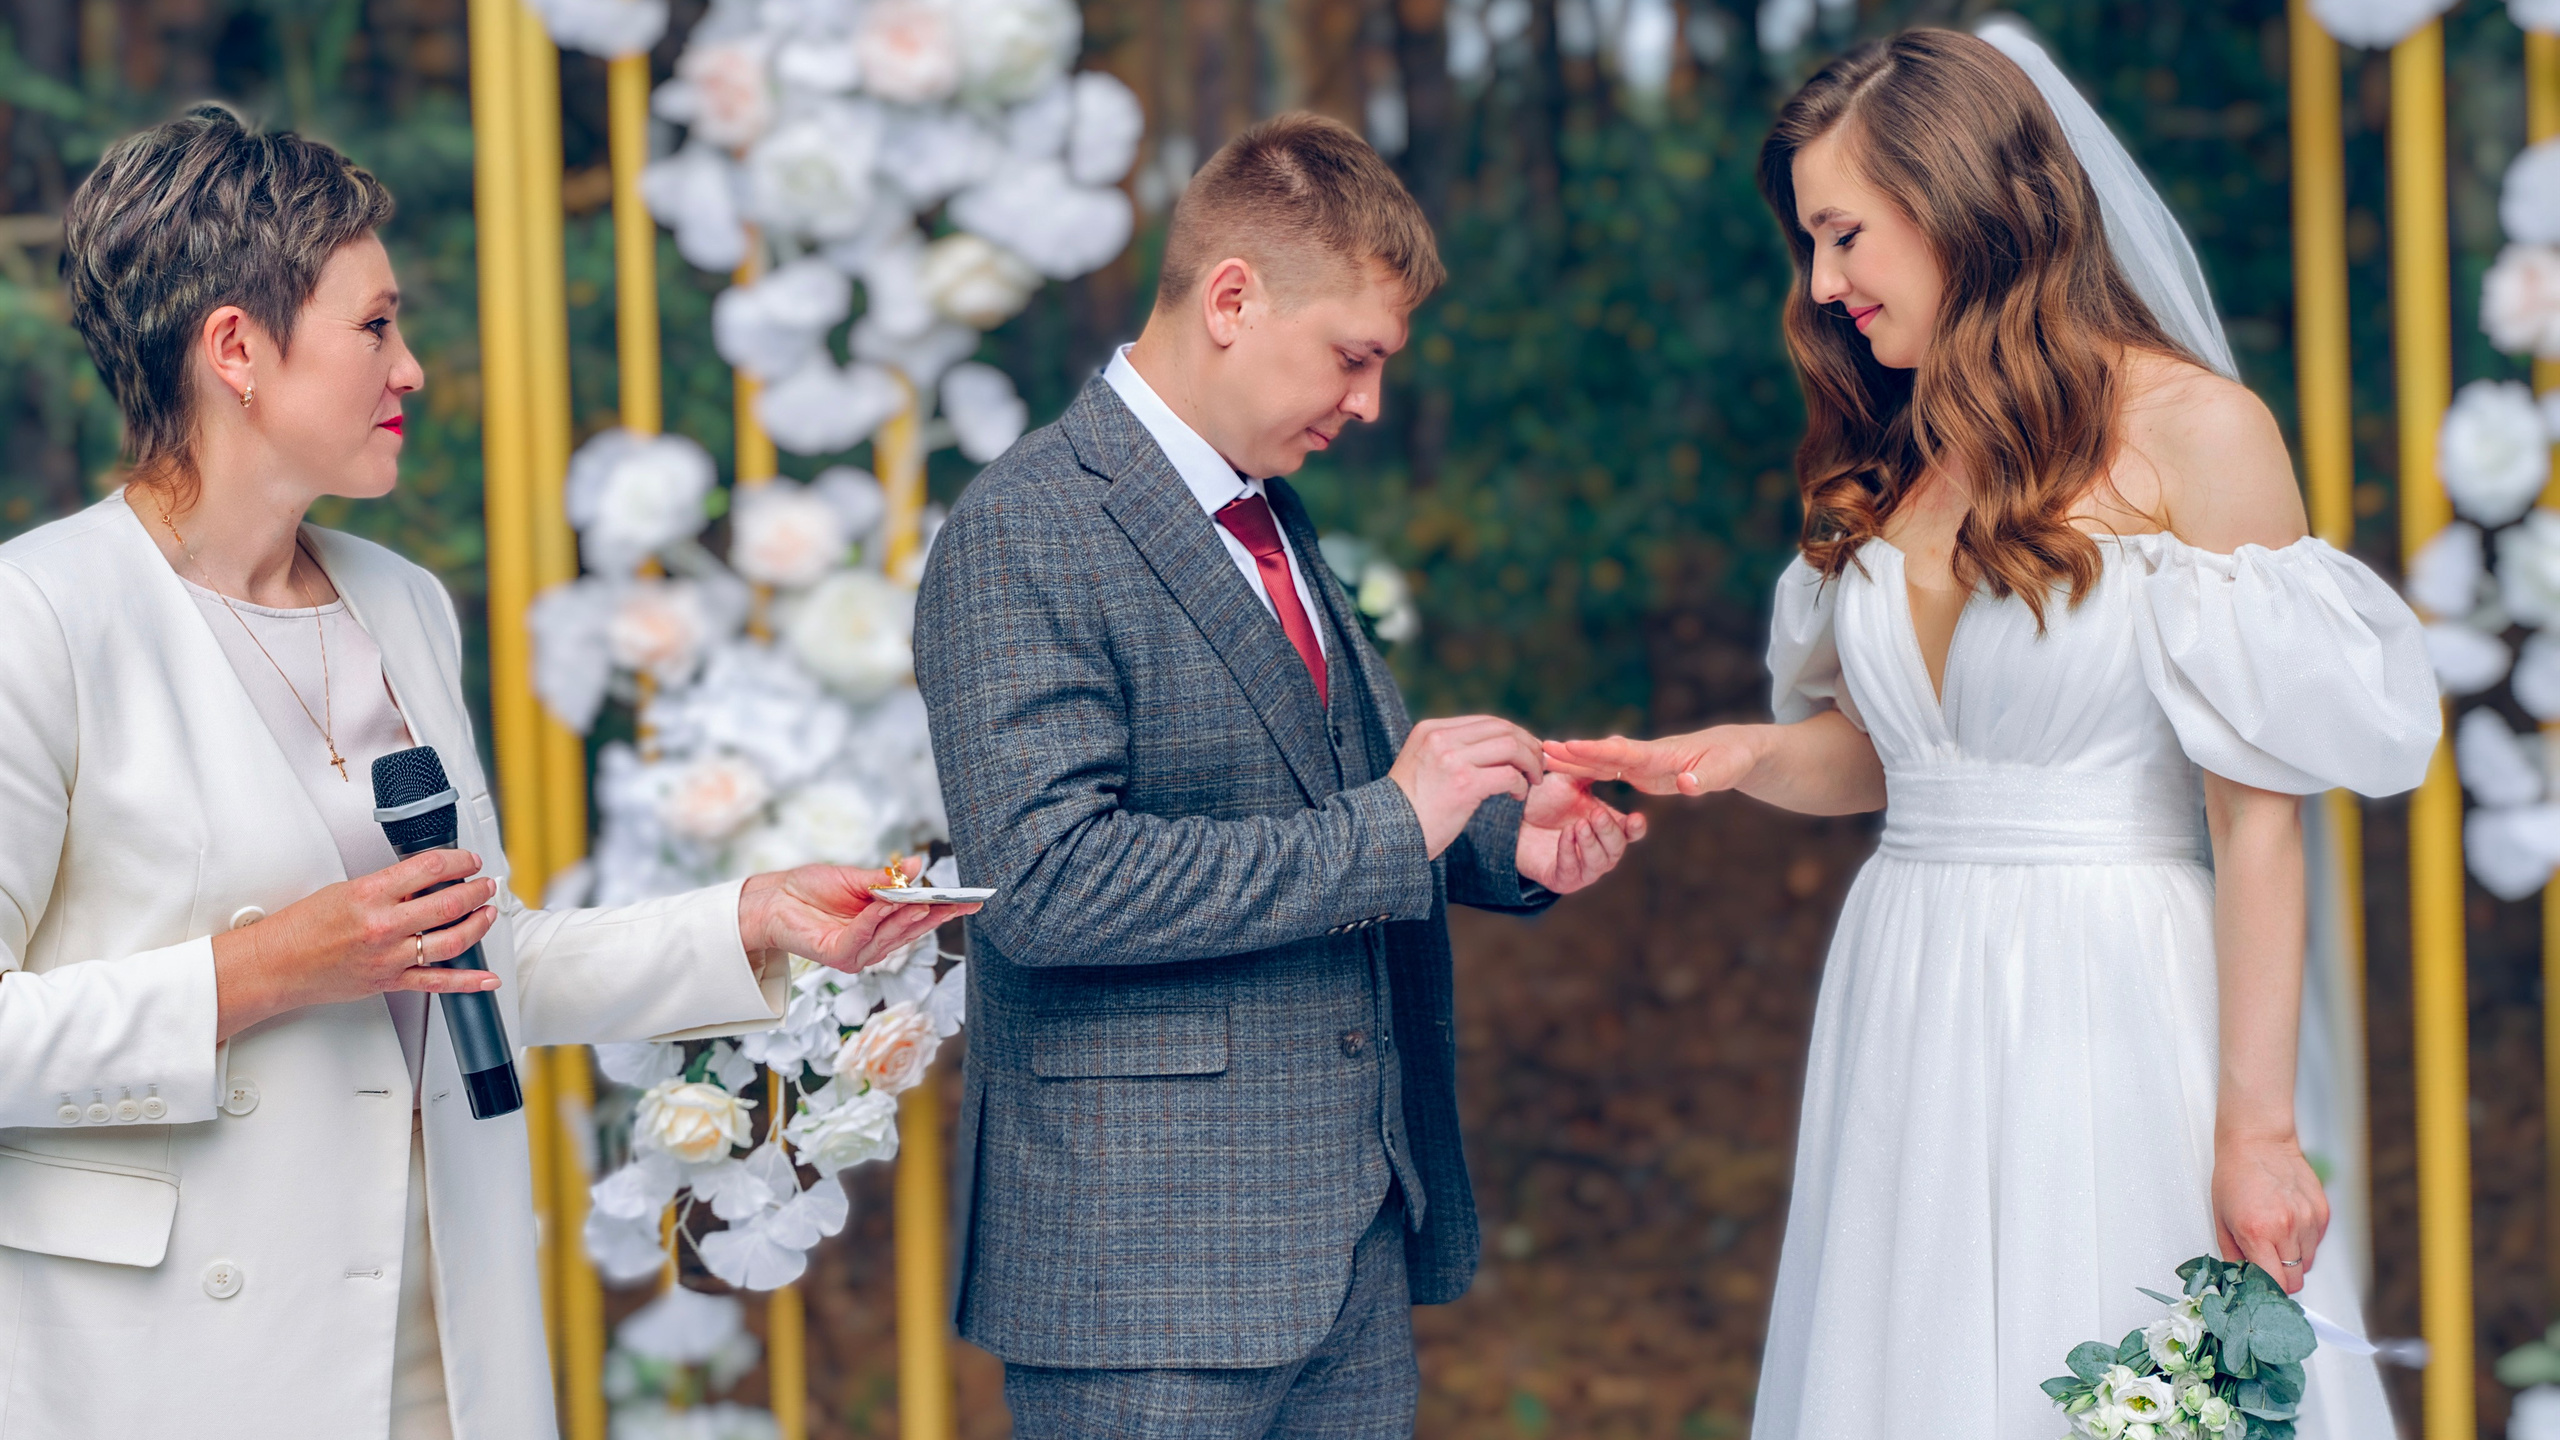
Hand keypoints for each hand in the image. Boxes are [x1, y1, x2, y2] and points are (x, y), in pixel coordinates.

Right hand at [214, 848, 502, 1040]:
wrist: (275, 965)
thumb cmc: (302, 927)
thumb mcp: (345, 890)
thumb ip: (388, 887)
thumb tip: (426, 881)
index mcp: (370, 895)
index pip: (429, 867)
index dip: (459, 860)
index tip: (469, 860)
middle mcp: (383, 926)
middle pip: (449, 903)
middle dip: (477, 890)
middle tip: (485, 884)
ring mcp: (388, 956)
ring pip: (451, 941)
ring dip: (478, 925)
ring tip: (489, 913)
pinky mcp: (388, 982)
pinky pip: (437, 983)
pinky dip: (467, 982)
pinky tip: (487, 978)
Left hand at [738, 856, 981, 973]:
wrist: (773, 898)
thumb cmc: (811, 888)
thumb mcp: (856, 879)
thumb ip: (887, 878)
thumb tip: (918, 865)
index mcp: (882, 925)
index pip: (920, 919)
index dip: (946, 910)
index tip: (973, 900)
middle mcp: (874, 944)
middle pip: (912, 931)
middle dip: (935, 916)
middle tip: (957, 901)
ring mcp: (858, 954)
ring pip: (890, 936)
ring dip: (904, 917)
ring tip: (920, 900)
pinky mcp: (838, 956)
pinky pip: (862, 937)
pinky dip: (874, 920)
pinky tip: (882, 904)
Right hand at [1389, 716, 1544, 858]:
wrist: (1387, 834)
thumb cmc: (1408, 808)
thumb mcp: (1422, 766)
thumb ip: (1448, 751)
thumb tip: (1491, 749)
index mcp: (1430, 730)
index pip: (1486, 721)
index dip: (1514, 734)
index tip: (1526, 752)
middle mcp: (1441, 738)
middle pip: (1502, 728)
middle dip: (1528, 746)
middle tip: (1538, 766)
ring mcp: (1452, 759)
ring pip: (1511, 747)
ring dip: (1530, 763)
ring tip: (1533, 780)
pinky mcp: (1464, 784)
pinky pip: (1509, 775)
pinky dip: (1520, 784)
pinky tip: (1516, 796)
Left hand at [1515, 774, 1646, 893]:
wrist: (1512, 819)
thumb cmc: (1546, 801)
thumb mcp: (1569, 782)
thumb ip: (1588, 772)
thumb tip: (1608, 755)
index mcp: (1609, 829)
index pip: (1631, 833)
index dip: (1636, 827)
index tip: (1636, 817)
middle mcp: (1601, 852)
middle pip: (1617, 848)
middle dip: (1608, 831)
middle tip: (1597, 813)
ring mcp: (1583, 868)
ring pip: (1599, 862)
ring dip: (1590, 842)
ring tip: (1579, 824)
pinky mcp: (1562, 879)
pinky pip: (1571, 870)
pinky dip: (1569, 851)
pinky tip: (1565, 834)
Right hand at [1542, 726, 1760, 796]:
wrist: (1737, 749)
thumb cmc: (1734, 758)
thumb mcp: (1727, 770)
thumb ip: (1706, 778)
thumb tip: (1685, 784)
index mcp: (1662, 754)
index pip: (1624, 752)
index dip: (1596, 751)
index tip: (1569, 746)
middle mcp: (1646, 756)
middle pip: (1604, 754)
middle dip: (1573, 753)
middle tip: (1540, 749)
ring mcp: (1642, 763)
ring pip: (1602, 762)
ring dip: (1574, 761)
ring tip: (1542, 757)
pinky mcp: (1643, 773)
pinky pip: (1609, 771)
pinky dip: (1587, 770)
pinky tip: (1566, 772)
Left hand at [2211, 1130, 2327, 1294]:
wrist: (2258, 1141)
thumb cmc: (2234, 1176)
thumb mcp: (2221, 1218)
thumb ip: (2233, 1255)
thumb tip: (2242, 1280)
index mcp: (2258, 1232)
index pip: (2274, 1283)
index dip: (2268, 1292)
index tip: (2261, 1291)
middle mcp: (2287, 1228)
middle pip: (2295, 1280)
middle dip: (2281, 1279)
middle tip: (2267, 1265)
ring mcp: (2309, 1220)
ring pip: (2308, 1264)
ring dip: (2293, 1259)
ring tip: (2275, 1237)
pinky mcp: (2323, 1213)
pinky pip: (2316, 1244)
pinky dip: (2304, 1242)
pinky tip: (2288, 1222)